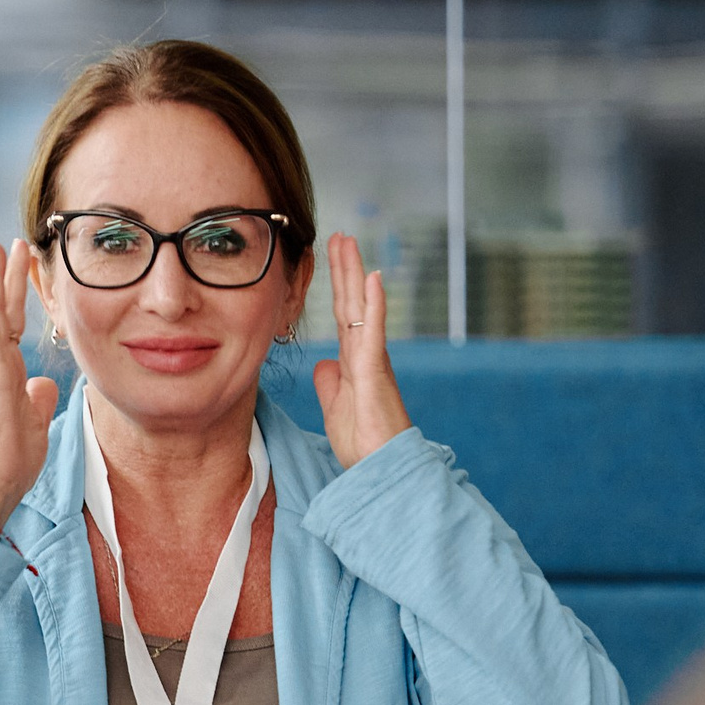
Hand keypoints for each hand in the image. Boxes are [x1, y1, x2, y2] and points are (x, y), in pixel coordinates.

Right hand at [0, 240, 60, 534]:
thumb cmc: (11, 460)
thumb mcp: (36, 422)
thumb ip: (38, 398)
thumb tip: (44, 383)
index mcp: (9, 373)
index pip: (15, 325)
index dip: (19, 297)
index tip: (25, 268)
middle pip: (4, 311)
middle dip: (8, 276)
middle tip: (12, 242)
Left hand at [311, 233, 412, 470]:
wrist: (381, 470)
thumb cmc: (364, 445)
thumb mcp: (336, 409)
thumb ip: (330, 384)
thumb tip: (323, 363)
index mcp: (354, 362)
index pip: (342, 316)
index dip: (336, 287)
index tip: (328, 257)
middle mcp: (365, 355)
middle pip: (351, 303)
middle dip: (344, 268)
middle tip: (338, 235)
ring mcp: (372, 361)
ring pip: (361, 309)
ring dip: (355, 274)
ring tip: (348, 242)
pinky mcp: (376, 373)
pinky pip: (373, 333)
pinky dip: (372, 306)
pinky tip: (373, 279)